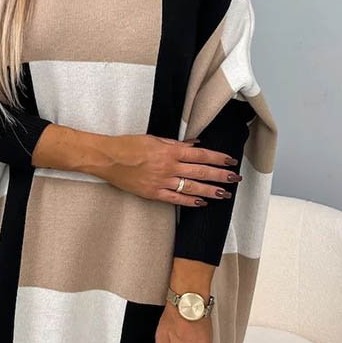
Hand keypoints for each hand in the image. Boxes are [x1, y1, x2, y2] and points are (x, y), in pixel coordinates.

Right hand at [95, 134, 241, 206]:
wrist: (106, 158)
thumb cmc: (127, 145)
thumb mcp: (154, 139)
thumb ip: (175, 144)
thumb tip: (195, 145)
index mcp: (169, 151)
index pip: (200, 155)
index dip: (217, 158)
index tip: (230, 160)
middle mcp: (168, 167)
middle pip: (200, 171)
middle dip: (220, 175)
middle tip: (235, 178)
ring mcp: (161, 181)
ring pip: (191, 187)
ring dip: (210, 191)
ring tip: (224, 194)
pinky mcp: (152, 193)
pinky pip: (175, 199)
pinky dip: (189, 202)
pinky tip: (201, 203)